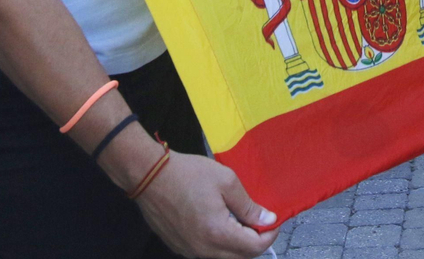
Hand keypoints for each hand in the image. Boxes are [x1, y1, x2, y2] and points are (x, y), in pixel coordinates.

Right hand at [137, 152, 279, 258]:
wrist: (149, 175)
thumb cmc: (188, 174)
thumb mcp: (226, 181)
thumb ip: (249, 205)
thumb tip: (267, 220)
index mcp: (217, 233)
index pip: (254, 248)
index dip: (269, 235)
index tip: (274, 220)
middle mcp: (203, 249)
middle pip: (241, 257)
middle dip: (256, 242)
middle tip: (260, 220)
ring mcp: (189, 251)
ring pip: (224, 257)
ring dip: (238, 244)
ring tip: (240, 219)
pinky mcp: (180, 247)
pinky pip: (208, 252)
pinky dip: (220, 243)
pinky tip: (220, 222)